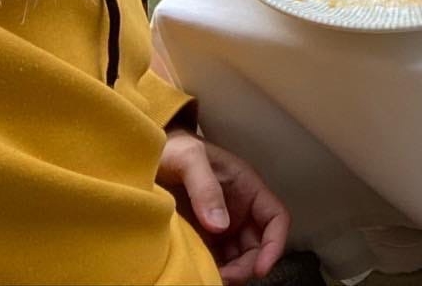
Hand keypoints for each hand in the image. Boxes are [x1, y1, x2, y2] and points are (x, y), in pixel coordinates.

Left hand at [157, 132, 288, 284]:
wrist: (146, 158)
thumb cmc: (174, 149)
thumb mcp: (190, 159)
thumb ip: (206, 188)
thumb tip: (220, 226)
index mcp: (246, 188)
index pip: (275, 218)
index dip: (275, 244)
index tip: (261, 270)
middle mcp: (238, 210)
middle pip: (258, 246)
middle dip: (247, 267)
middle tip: (223, 278)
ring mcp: (220, 227)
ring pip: (238, 258)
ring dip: (230, 273)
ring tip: (208, 278)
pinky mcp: (201, 239)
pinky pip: (216, 261)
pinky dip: (212, 271)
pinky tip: (198, 273)